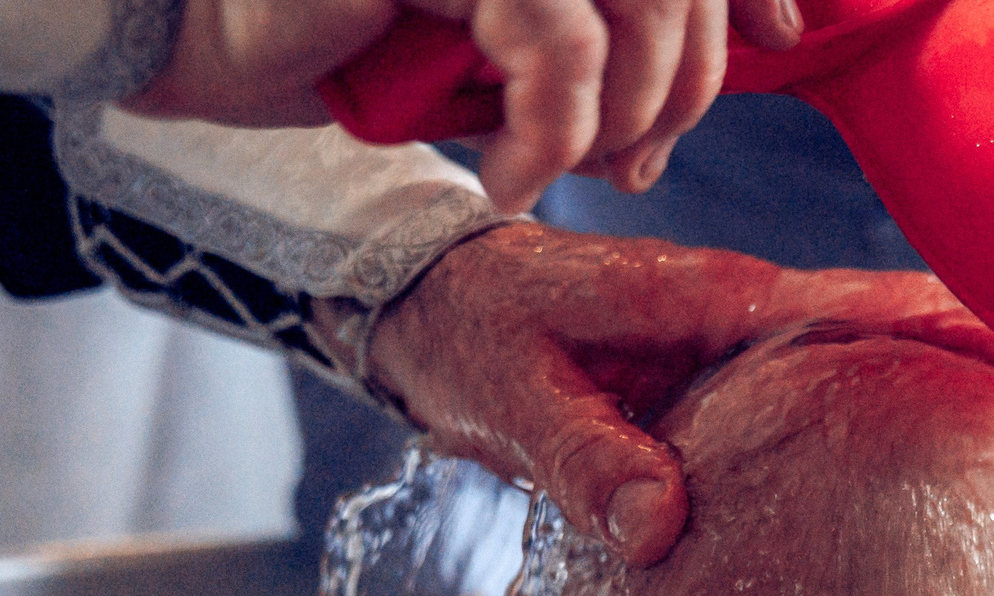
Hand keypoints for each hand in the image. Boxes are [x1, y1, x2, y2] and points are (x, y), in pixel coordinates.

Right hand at [124, 0, 804, 212]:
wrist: (216, 36)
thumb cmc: (368, 38)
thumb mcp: (513, 39)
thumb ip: (614, 22)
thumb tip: (757, 35)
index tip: (777, 36)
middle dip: (680, 84)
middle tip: (639, 166)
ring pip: (628, 1)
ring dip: (620, 112)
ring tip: (575, 169)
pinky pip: (552, 38)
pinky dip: (550, 130)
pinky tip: (512, 180)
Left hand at [369, 225, 966, 563]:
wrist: (431, 310)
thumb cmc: (472, 339)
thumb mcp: (513, 399)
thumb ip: (582, 461)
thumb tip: (660, 527)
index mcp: (712, 305)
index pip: (861, 310)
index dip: (953, 335)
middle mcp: (743, 317)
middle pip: (891, 333)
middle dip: (982, 369)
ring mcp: (739, 349)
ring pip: (863, 368)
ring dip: (940, 400)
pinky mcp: (725, 386)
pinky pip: (819, 400)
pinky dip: (877, 425)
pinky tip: (916, 483)